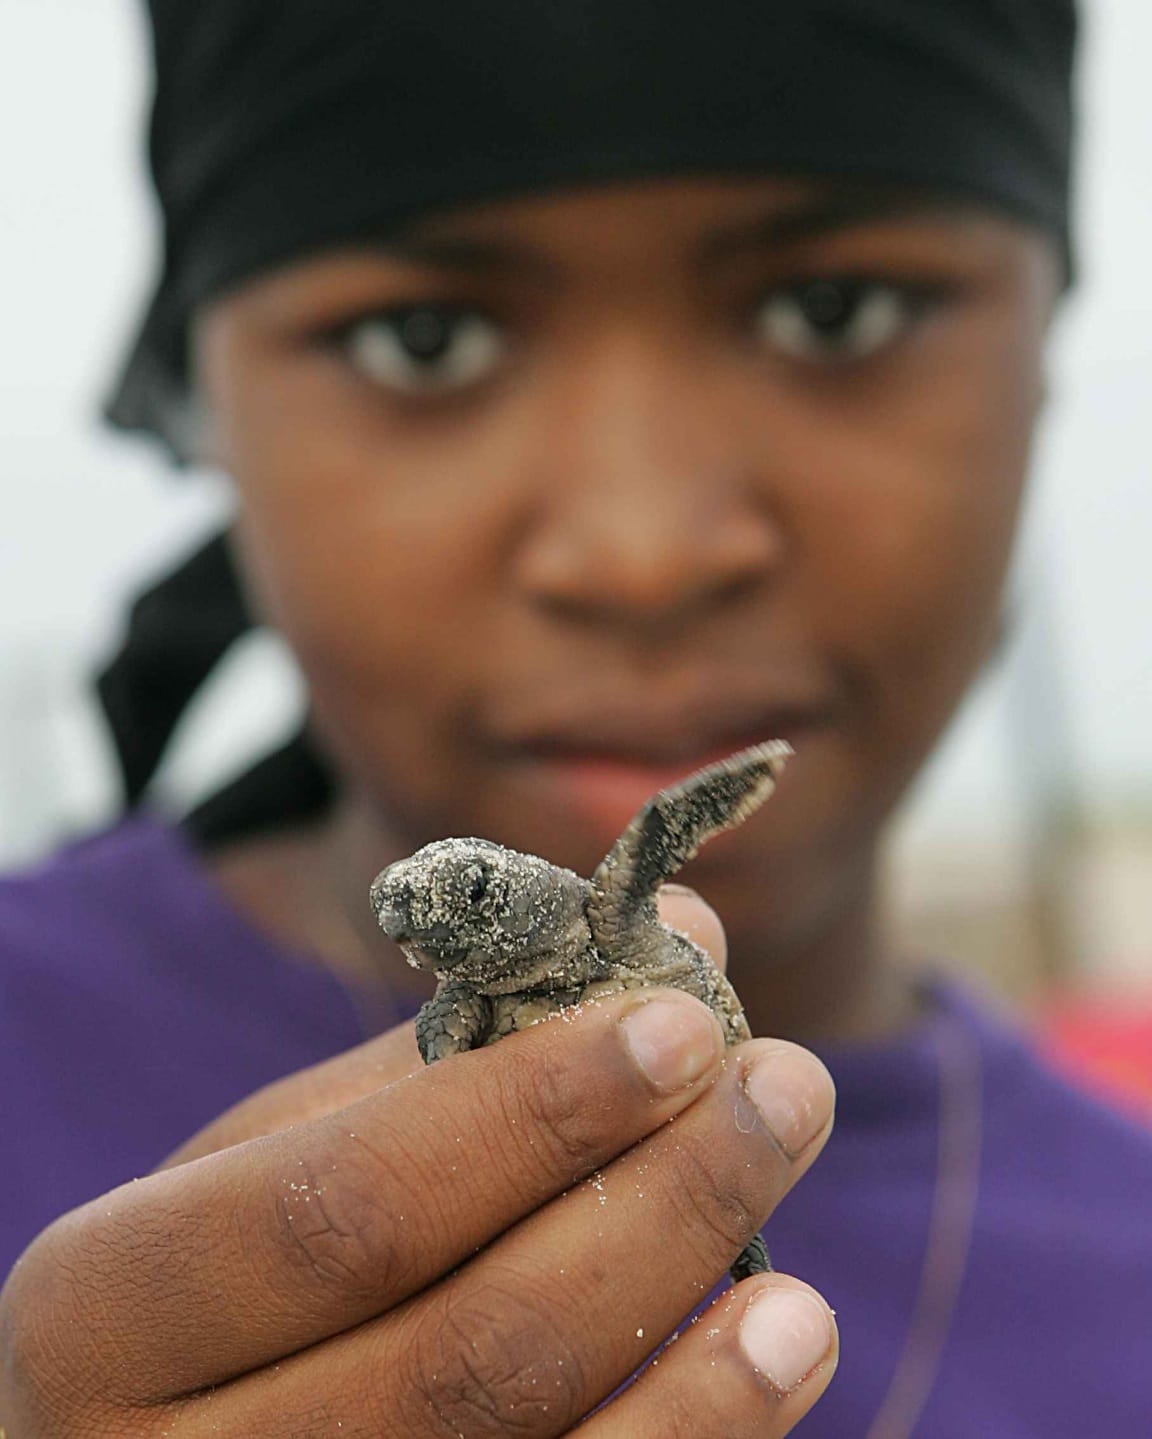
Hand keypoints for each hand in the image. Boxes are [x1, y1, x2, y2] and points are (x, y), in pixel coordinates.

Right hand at [0, 891, 837, 1436]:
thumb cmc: (233, 1275)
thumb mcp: (289, 1151)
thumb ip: (462, 1052)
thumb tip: (679, 932)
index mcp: (105, 1308)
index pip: (347, 1208)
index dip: (529, 1117)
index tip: (683, 1027)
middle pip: (465, 1352)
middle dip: (656, 1206)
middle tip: (788, 1090)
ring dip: (702, 1371)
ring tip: (804, 1280)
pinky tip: (767, 1367)